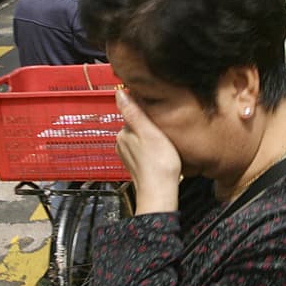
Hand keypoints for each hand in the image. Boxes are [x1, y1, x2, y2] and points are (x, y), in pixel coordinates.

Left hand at [115, 89, 181, 213]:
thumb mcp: (149, 131)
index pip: (134, 112)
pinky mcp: (137, 165)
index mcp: (123, 134)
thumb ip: (134, 111)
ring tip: (166, 142)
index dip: (149, 112)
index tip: (160, 116)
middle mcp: (122, 144)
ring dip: (152, 137)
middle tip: (166, 129)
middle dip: (150, 125)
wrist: (161, 194)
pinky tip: (162, 153)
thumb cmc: (159, 164)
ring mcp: (129, 156)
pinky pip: (144, 150)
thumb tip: (120, 92)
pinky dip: (153, 149)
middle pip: (138, 125)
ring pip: (141, 138)